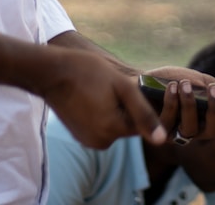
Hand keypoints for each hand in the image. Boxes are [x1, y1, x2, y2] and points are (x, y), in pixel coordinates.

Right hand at [35, 47, 165, 149]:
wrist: (51, 73)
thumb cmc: (88, 72)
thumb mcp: (121, 86)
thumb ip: (143, 113)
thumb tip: (163, 139)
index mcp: (112, 130)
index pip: (144, 124)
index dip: (143, 105)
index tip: (131, 88)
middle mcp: (100, 142)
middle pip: (128, 126)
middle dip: (128, 108)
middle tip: (114, 86)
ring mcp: (88, 141)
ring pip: (115, 126)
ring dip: (115, 111)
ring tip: (103, 90)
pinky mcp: (80, 136)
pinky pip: (102, 127)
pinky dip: (103, 114)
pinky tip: (94, 97)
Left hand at [141, 66, 214, 143]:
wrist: (142, 81)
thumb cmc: (176, 80)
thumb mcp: (204, 81)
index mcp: (211, 120)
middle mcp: (198, 131)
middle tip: (213, 89)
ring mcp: (178, 134)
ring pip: (191, 128)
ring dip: (189, 104)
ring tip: (184, 84)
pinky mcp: (159, 132)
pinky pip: (169, 122)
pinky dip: (171, 102)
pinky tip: (171, 88)